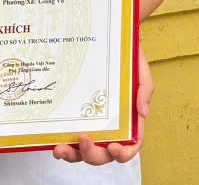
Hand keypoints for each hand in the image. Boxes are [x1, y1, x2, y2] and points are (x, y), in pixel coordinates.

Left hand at [53, 45, 151, 164]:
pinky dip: (62, 146)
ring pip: (83, 152)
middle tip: (83, 140)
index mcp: (128, 120)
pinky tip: (53, 143)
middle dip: (92, 154)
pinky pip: (69, 139)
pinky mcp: (74, 119)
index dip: (124, 153)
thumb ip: (144, 90)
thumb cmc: (126, 59)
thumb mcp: (140, 70)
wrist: (108, 43)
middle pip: (103, 154)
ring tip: (60, 149)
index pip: (130, 145)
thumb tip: (143, 112)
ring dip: (72, 155)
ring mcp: (91, 125)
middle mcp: (109, 127)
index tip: (113, 147)